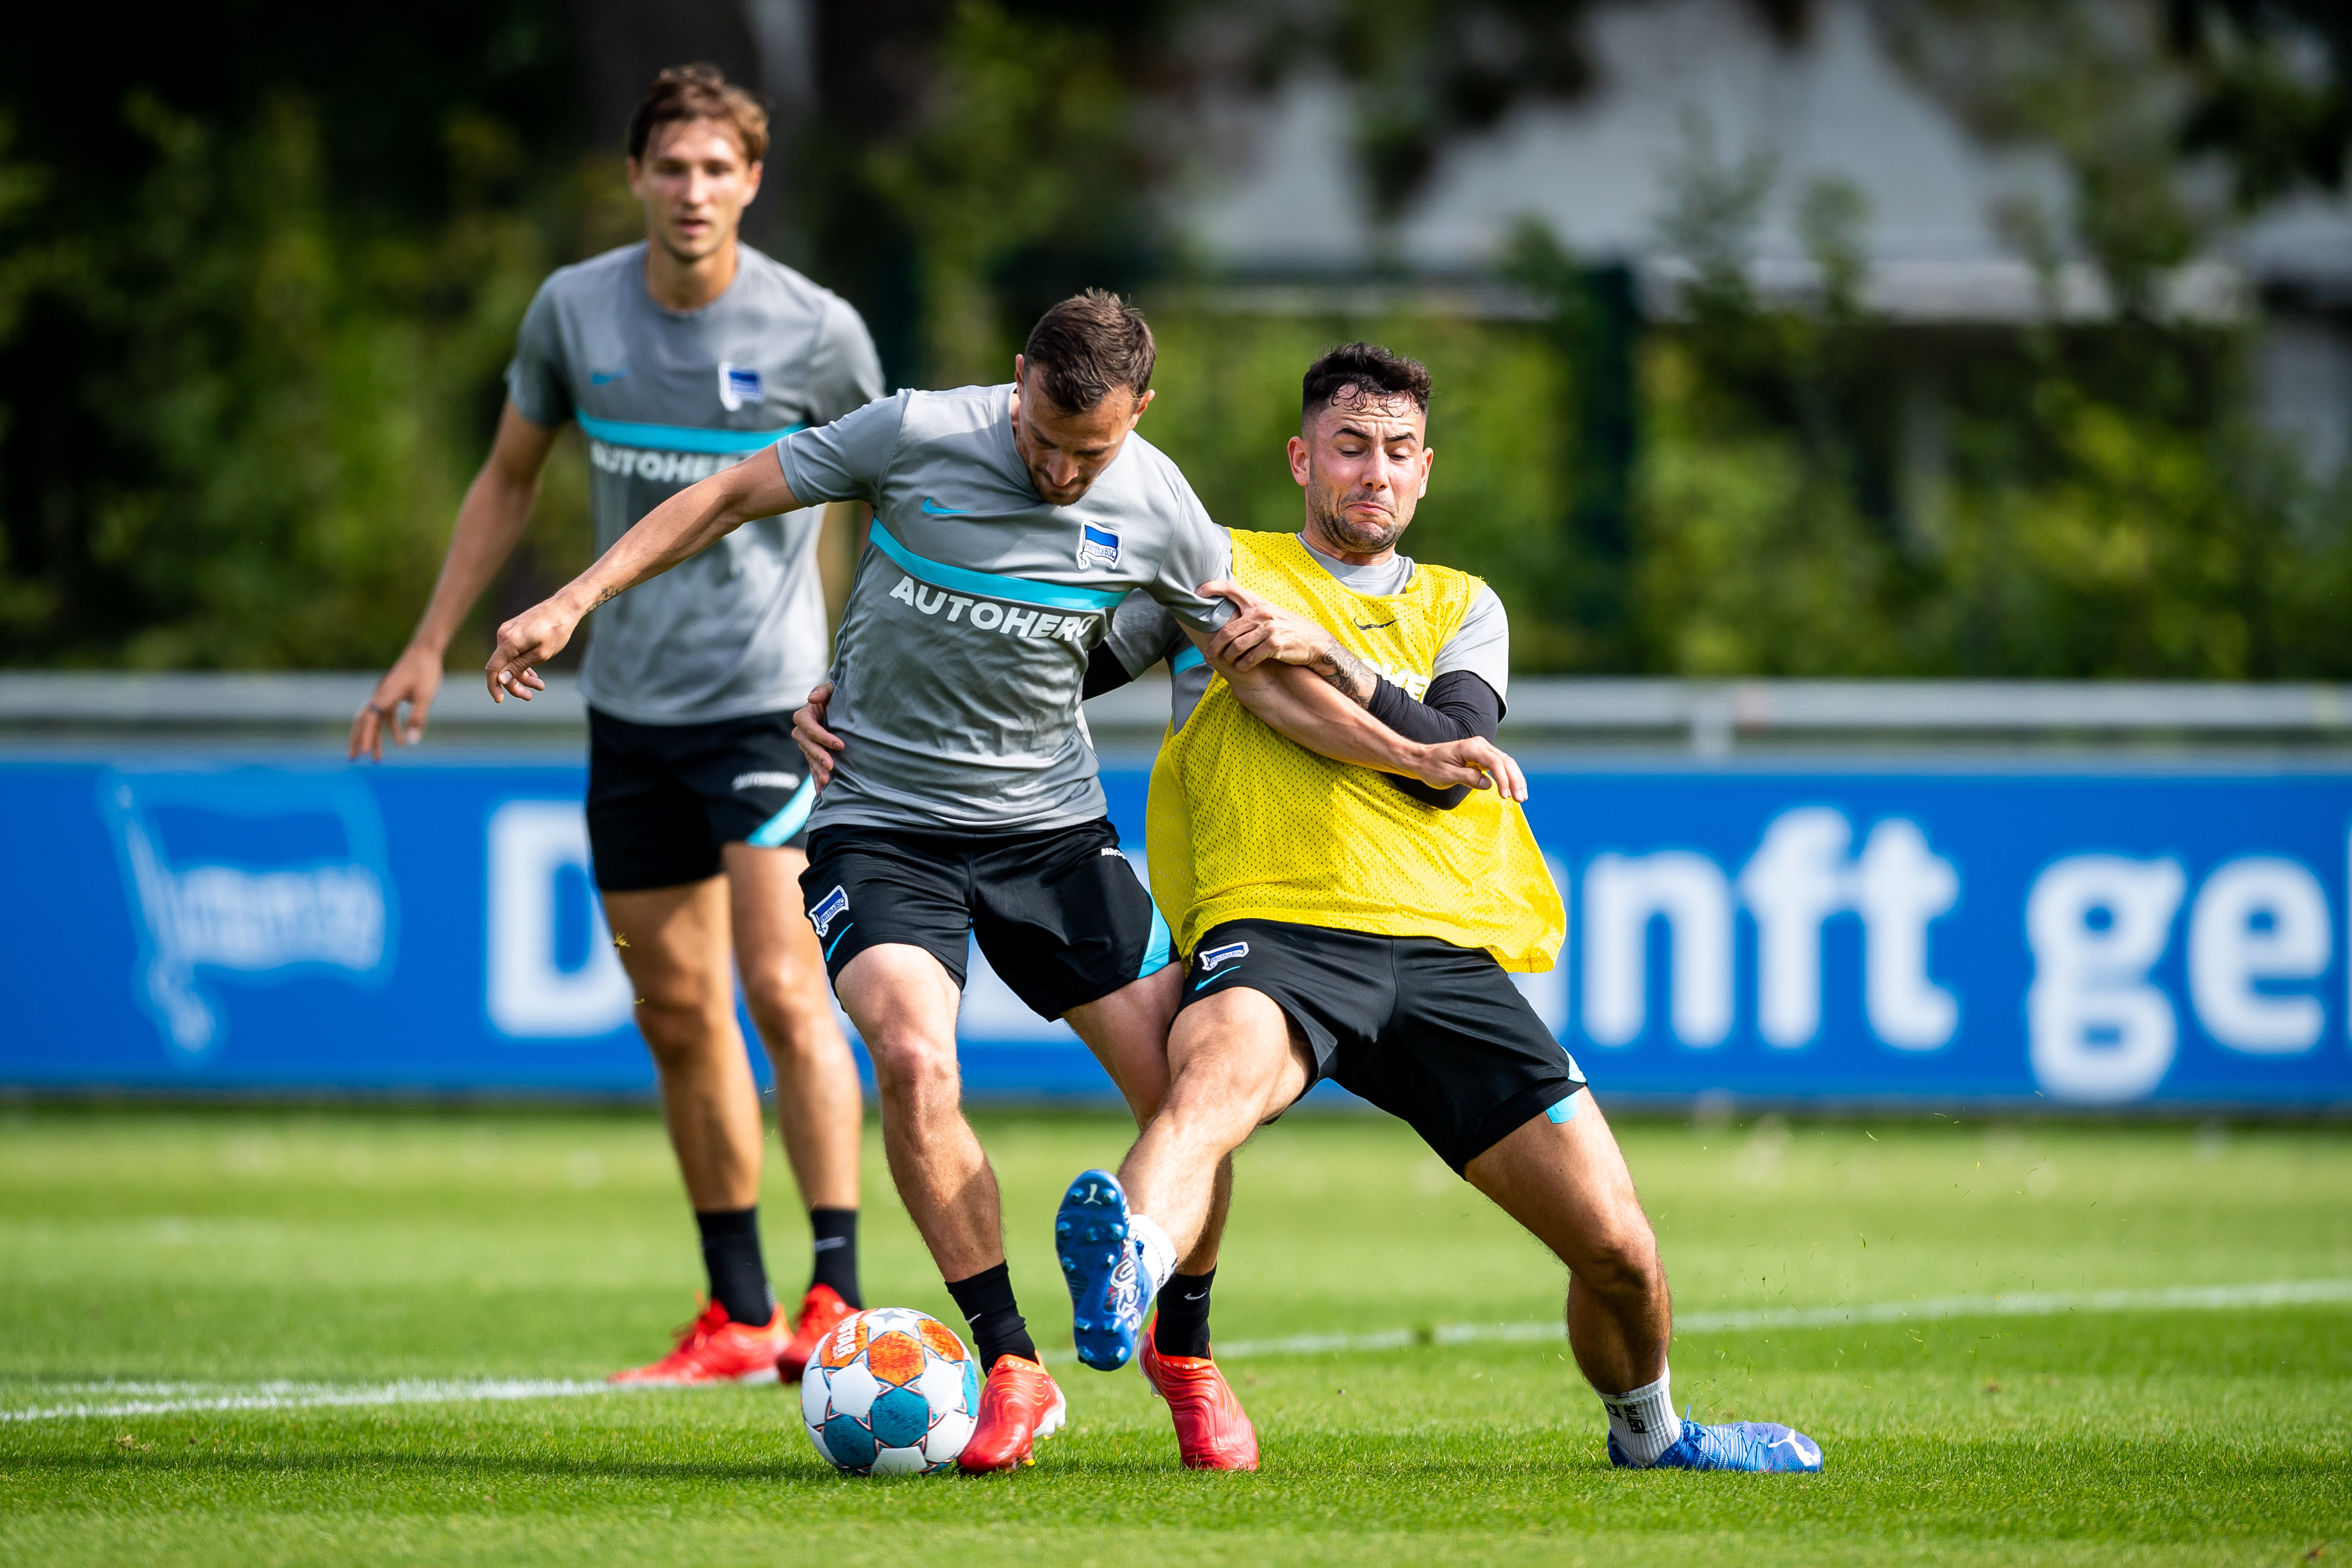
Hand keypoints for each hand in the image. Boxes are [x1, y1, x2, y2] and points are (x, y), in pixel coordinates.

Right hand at [349, 644, 444, 760]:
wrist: (425, 650)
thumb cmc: (425, 670)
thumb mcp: (425, 696)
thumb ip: (417, 718)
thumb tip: (412, 742)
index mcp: (384, 695)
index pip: (370, 720)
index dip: (366, 737)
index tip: (363, 754)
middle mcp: (380, 695)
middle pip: (364, 722)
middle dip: (358, 740)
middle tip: (353, 759)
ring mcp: (385, 695)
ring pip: (376, 721)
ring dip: (376, 739)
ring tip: (377, 758)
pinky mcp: (393, 694)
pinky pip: (387, 715)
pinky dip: (391, 728)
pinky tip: (400, 741)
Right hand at [484, 595, 577, 702]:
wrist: (565, 607)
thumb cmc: (557, 630)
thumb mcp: (541, 654)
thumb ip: (519, 666)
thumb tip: (500, 679)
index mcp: (508, 641)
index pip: (493, 668)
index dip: (494, 686)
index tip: (500, 701)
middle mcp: (503, 635)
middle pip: (502, 667)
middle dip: (514, 684)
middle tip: (530, 697)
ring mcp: (508, 632)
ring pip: (509, 661)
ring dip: (522, 676)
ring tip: (540, 686)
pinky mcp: (514, 631)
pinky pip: (513, 653)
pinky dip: (522, 665)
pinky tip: (535, 676)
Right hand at [793, 682, 843, 788]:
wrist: (841, 709)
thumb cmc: (837, 697)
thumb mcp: (832, 690)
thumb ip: (823, 691)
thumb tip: (811, 698)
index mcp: (804, 716)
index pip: (809, 727)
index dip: (822, 737)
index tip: (839, 745)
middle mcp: (802, 732)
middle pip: (806, 745)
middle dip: (818, 756)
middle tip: (831, 766)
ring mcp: (806, 745)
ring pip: (809, 758)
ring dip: (817, 770)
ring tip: (827, 781)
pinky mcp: (813, 755)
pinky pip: (812, 767)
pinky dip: (816, 779)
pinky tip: (821, 791)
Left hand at [1200, 580, 1338, 673]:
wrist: (1313, 641)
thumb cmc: (1287, 629)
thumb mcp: (1269, 614)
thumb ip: (1249, 613)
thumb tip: (1225, 620)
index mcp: (1256, 603)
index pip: (1230, 588)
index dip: (1211, 588)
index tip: (1197, 594)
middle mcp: (1261, 613)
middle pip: (1228, 630)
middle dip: (1214, 646)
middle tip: (1207, 656)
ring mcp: (1269, 629)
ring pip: (1237, 646)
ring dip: (1228, 657)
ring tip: (1225, 663)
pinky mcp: (1275, 645)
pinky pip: (1250, 657)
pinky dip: (1243, 665)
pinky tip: (1241, 667)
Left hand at [1404, 736, 1528, 802]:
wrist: (1422, 759)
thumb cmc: (1431, 766)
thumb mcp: (1446, 775)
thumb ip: (1467, 778)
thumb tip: (1488, 784)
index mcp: (1471, 747)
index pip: (1495, 762)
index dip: (1503, 780)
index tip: (1505, 796)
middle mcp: (1480, 744)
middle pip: (1505, 761)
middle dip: (1515, 781)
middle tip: (1520, 799)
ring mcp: (1482, 749)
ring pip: (1506, 763)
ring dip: (1515, 780)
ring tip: (1521, 797)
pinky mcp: (1483, 756)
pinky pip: (1500, 765)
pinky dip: (1508, 777)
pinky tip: (1514, 789)